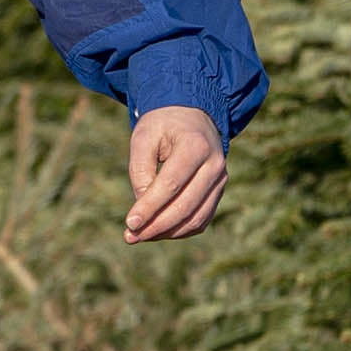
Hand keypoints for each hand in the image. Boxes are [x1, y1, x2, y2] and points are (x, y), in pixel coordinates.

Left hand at [124, 106, 227, 242]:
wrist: (191, 114)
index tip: (130, 223)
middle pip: (186, 206)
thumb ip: (140, 171)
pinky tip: (157, 232)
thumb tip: (142, 209)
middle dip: (156, 225)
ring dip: (167, 232)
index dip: (150, 207)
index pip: (171, 184)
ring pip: (196, 218)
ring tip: (140, 236)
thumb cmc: (162, 125)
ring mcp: (220, 179)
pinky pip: (202, 219)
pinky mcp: (218, 190)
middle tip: (130, 236)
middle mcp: (214, 165)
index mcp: (195, 146)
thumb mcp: (143, 137)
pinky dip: (180, 230)